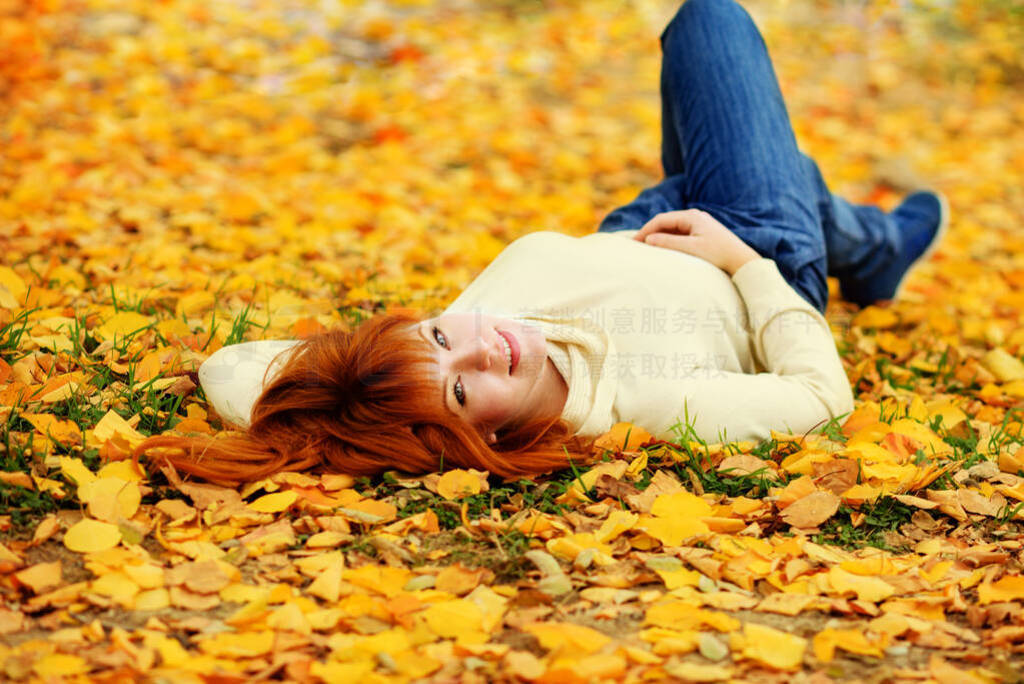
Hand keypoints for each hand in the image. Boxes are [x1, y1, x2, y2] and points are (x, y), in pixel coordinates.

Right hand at [632, 209, 760, 275]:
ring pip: (672, 228)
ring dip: (658, 236)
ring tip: (646, 247)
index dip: (645, 230)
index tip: (634, 243)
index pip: (661, 220)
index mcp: (692, 216)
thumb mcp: (691, 249)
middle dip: (650, 232)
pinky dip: (668, 240)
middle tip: (636, 245)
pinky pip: (679, 234)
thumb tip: (648, 239)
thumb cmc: (718, 254)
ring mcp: (699, 224)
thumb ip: (668, 243)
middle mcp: (695, 217)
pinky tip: (662, 249)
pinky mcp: (702, 233)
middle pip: (665, 222)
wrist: (741, 261)